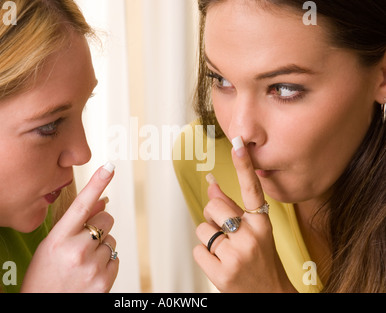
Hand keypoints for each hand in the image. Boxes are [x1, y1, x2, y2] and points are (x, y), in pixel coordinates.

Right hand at [21, 164, 118, 292]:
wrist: (43, 309)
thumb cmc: (43, 276)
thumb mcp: (51, 246)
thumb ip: (76, 223)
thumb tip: (103, 200)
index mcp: (57, 239)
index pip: (81, 204)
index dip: (96, 183)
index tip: (110, 166)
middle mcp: (76, 250)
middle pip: (106, 219)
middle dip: (98, 225)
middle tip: (83, 241)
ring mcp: (92, 266)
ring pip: (112, 239)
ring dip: (101, 246)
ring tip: (82, 262)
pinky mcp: (105, 281)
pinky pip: (116, 258)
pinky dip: (107, 262)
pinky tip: (90, 273)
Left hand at [193, 137, 295, 291]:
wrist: (269, 295)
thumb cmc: (261, 260)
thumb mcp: (255, 232)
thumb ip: (234, 208)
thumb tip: (211, 185)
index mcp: (262, 224)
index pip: (252, 191)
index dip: (244, 166)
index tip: (239, 145)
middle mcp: (251, 237)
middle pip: (214, 208)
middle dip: (212, 216)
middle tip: (223, 231)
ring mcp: (237, 256)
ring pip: (202, 230)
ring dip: (208, 239)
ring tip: (224, 251)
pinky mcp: (222, 273)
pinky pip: (198, 250)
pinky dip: (204, 256)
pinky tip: (219, 263)